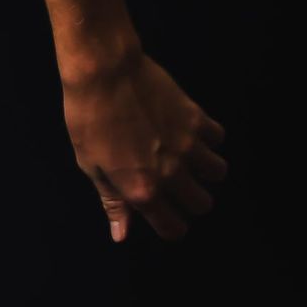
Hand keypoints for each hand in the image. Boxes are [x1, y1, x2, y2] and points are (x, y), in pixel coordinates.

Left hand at [63, 48, 227, 243]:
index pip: (174, 228)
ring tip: (188, 160)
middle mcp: (171, 173)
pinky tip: (191, 133)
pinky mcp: (197, 118)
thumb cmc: (87, 119)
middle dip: (191, 202)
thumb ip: (112, 201)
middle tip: (176, 188)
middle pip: (202, 205)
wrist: (103, 72)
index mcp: (142, 190)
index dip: (171, 227)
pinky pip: (219, 138)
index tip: (165, 217)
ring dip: (206, 172)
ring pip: (218, 173)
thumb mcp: (90, 165)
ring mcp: (188, 145)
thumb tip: (121, 235)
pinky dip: (209, 139)